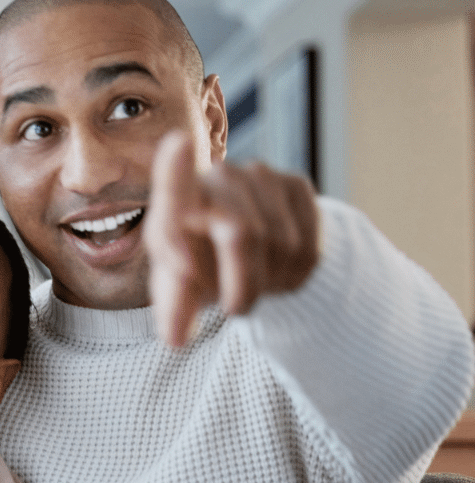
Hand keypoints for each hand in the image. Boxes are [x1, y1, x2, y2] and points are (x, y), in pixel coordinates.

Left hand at [145, 130, 319, 345]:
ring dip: (270, 278)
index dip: (176, 170)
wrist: (244, 252)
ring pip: (280, 242)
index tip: (178, 144)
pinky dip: (295, 270)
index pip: (174, 187)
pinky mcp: (295, 184)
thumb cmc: (200, 269)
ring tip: (255, 278)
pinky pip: (307, 240)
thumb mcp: (181, 291)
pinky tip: (279, 265)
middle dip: (243, 283)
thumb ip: (175, 310)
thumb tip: (175, 338)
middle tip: (235, 308)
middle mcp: (216, 179)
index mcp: (177, 204)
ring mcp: (258, 176)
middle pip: (242, 233)